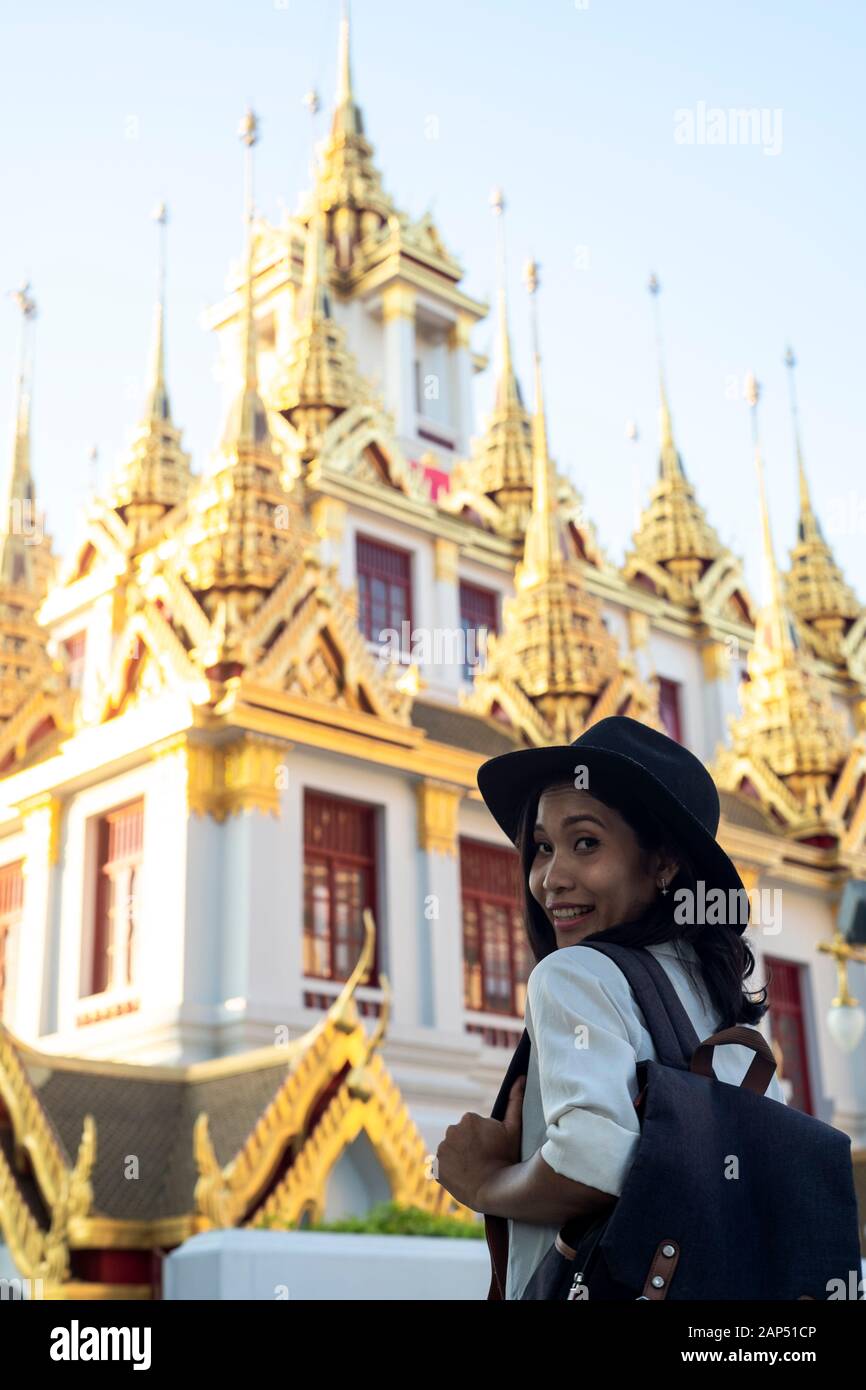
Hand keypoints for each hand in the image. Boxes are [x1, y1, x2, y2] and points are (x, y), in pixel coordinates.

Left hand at [435, 1074, 525, 1211]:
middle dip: (469, 1146)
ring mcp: (442, 1149)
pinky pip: (441, 1165)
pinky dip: (448, 1170)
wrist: (495, 1190)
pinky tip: (462, 1176)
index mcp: (468, 1119)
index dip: (483, 1139)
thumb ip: (515, 1101)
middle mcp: (451, 1130)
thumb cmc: (507, 1157)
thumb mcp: (514, 1128)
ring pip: (451, 1150)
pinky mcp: (436, 1167)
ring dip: (458, 1157)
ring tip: (473, 1170)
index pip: (473, 1127)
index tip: (491, 1150)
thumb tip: (521, 1077)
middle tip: (483, 1161)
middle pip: (461, 1137)